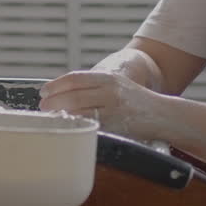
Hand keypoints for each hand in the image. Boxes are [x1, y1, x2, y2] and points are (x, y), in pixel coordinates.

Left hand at [39, 70, 167, 139]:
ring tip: (52, 118)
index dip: (55, 85)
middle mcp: (110, 91)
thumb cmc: (134, 100)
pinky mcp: (117, 126)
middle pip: (74, 95)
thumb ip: (92, 87)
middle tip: (43, 107)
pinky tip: (70, 127)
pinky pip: (92, 126)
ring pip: (80, 111)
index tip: (43, 91)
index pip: (74, 79)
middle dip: (54, 102)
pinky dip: (78, 127)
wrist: (162, 113)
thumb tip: (61, 93)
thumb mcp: (115, 85)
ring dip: (62, 115)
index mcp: (107, 78)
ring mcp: (114, 109)